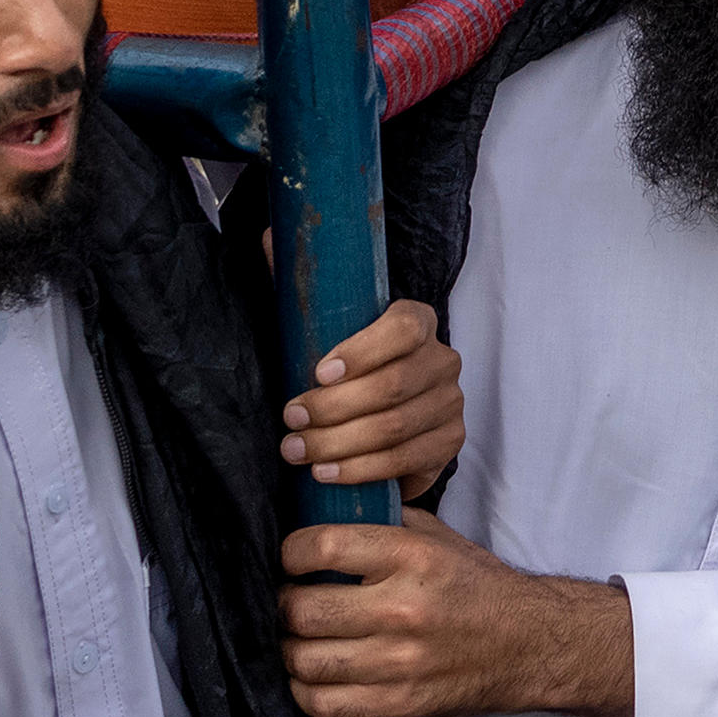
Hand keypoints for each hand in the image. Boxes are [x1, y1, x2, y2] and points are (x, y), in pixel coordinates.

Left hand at [279, 514, 632, 716]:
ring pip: (305, 661)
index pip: (319, 548)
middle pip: (301, 610)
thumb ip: (380, 524)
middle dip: (282, 606)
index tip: (293, 560)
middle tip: (289, 602)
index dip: (290, 553)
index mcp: (410, 556)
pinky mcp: (402, 703)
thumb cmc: (477, 586)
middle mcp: (403, 608)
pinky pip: (325, 704)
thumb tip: (319, 517)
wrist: (531, 644)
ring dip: (289, 650)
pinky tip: (312, 676)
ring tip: (299, 639)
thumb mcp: (435, 536)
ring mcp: (400, 662)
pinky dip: (305, 691)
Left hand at [283, 293, 460, 491]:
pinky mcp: (449, 442)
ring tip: (298, 450)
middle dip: (332, 408)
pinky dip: (361, 470)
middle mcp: (442, 360)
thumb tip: (267, 244)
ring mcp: (450, 403)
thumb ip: (308, 298)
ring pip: (394, 427)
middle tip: (292, 419)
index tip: (318, 373)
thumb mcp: (333, 330)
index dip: (361, 351)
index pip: (402, 328)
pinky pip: (404, 460)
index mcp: (418, 321)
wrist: (385, 413)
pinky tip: (328, 472)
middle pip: (391, 385)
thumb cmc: (349, 368)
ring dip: (338, 444)